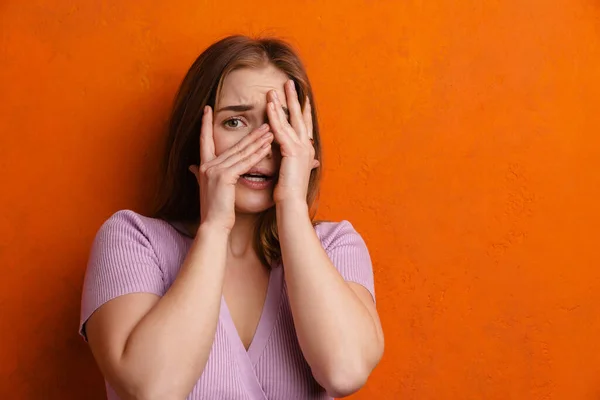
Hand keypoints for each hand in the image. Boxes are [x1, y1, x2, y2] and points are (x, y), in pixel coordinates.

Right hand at [188, 106, 273, 230]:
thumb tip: (192, 167)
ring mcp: (215, 170)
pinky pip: (245, 162)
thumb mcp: (204, 188)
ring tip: (270, 130)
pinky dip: (257, 154)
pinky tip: (267, 147)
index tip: (207, 108)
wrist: (213, 225)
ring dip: (258, 140)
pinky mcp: (224, 176)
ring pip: (241, 152)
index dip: (205, 124)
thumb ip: (199, 175)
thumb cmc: (214, 210)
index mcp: (203, 166)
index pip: (204, 140)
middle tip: (263, 121)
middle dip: (250, 133)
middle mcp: (207, 165)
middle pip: (233, 145)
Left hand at [267, 80, 319, 204]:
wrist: (292, 205)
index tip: (298, 96)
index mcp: (306, 151)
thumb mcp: (292, 173)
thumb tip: (301, 161)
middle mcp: (306, 147)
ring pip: (290, 120)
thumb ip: (295, 162)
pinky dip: (275, 116)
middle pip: (300, 117)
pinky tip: (269, 105)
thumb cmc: (290, 194)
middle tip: (288, 82)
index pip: (303, 125)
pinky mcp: (292, 152)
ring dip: (282, 103)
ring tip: (274, 88)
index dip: (300, 110)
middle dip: (294, 99)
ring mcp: (301, 148)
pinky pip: (281, 129)